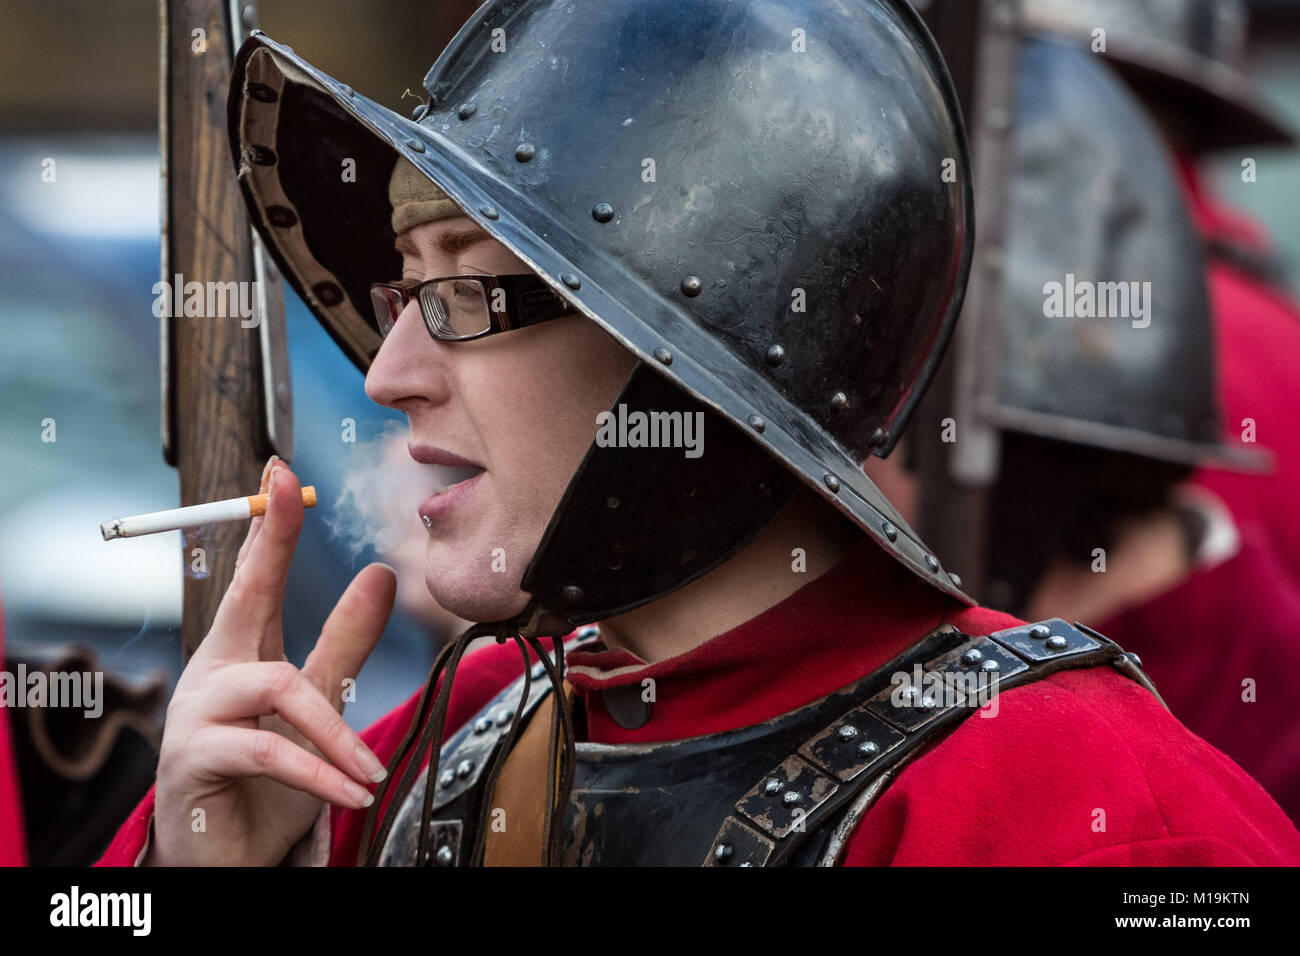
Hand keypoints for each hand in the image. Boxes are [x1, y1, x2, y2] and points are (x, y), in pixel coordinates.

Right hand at [147, 457, 395, 865]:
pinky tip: (354, 792)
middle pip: (246, 600)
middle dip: (268, 542)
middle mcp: (212, 674)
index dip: (268, 524)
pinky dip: (319, 774)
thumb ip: (345, 643)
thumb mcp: (320, 706)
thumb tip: (380, 573)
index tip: (281, 470)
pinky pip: (269, 751)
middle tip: (289, 489)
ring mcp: (197, 715)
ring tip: (369, 774)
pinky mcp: (194, 761)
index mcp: (240, 654)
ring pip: (277, 690)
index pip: (254, 578)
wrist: (228, 857)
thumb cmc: (269, 781)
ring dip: (335, 735)